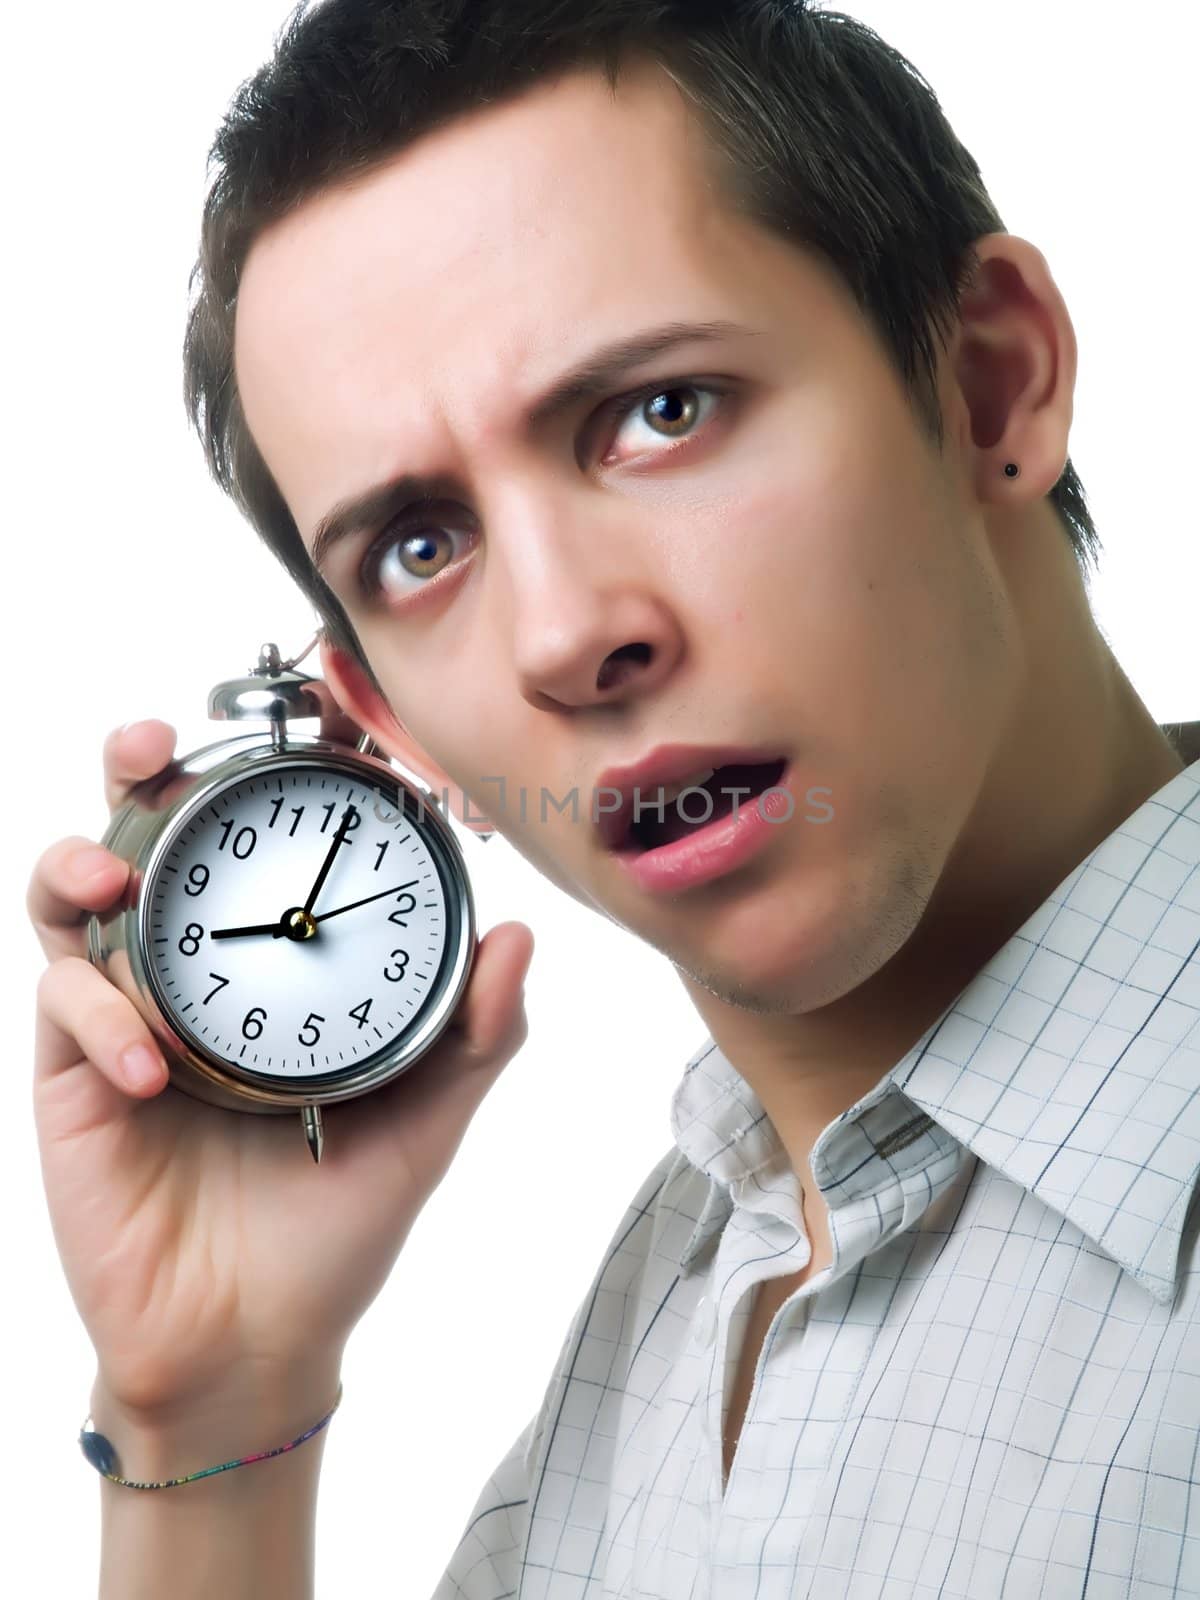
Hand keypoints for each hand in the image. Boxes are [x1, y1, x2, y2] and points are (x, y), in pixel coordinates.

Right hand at [28, 715, 533, 1424]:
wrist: (256, 1335)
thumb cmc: (337, 1220)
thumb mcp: (425, 1119)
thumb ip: (476, 1033)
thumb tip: (520, 934)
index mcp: (274, 964)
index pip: (258, 843)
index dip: (263, 773)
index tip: (299, 726)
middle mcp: (194, 970)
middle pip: (147, 836)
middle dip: (139, 769)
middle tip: (158, 745)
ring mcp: (124, 1015)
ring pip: (71, 898)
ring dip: (80, 861)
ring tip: (113, 871)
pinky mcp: (73, 1075)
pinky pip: (59, 1004)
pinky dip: (100, 1016)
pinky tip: (153, 1064)